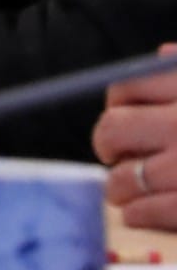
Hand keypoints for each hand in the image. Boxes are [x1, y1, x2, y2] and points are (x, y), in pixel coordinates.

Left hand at [94, 48, 176, 226]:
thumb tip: (160, 55)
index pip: (128, 87)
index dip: (119, 105)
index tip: (125, 118)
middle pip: (113, 130)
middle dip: (109, 146)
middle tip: (118, 157)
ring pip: (122, 179)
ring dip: (120, 187)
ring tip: (131, 189)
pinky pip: (144, 213)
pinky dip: (139, 214)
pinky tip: (146, 212)